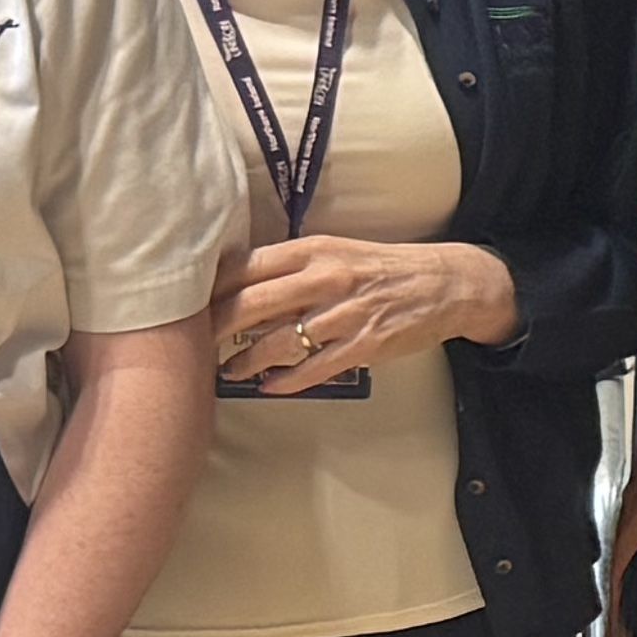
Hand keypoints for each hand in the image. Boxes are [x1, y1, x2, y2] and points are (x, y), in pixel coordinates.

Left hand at [218, 236, 519, 390]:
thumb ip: (291, 266)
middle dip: (216, 327)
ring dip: (246, 360)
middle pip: (253, 303)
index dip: (212, 287)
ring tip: (228, 371)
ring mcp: (346, 313)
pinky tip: (269, 386)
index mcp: (315, 249)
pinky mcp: (364, 345)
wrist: (448, 283)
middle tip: (192, 344)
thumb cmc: (383, 267)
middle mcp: (327, 278)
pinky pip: (314, 368)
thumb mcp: (337, 251)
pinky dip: (286, 381)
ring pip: (279, 341)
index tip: (187, 303)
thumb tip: (235, 286)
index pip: (248, 265)